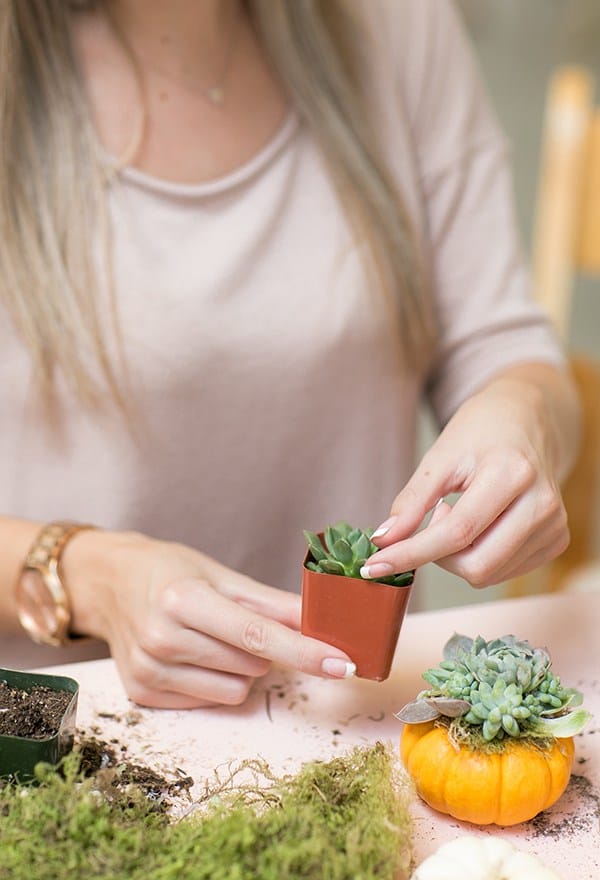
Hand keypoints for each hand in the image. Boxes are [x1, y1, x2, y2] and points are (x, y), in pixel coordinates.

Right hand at [64, 530, 355, 708]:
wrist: (109, 584)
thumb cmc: (170, 571)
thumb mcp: (220, 574)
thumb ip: (271, 603)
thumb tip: (319, 620)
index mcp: (183, 600)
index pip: (258, 636)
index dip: (305, 651)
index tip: (342, 663)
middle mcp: (162, 639)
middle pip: (252, 664)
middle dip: (261, 649)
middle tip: (233, 621)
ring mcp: (149, 671)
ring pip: (235, 689)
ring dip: (238, 668)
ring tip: (209, 638)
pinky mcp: (141, 694)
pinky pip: (210, 701)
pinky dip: (213, 681)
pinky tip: (190, 655)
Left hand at [361, 368, 574, 587]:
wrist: (526, 418)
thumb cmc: (481, 432)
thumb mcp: (440, 456)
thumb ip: (411, 501)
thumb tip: (384, 540)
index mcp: (511, 474)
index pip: (457, 533)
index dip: (410, 554)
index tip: (374, 566)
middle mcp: (542, 504)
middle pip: (475, 565)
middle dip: (438, 555)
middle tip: (435, 514)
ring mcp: (555, 525)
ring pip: (488, 574)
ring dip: (458, 554)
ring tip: (461, 510)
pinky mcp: (557, 540)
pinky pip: (503, 572)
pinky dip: (479, 555)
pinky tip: (482, 523)